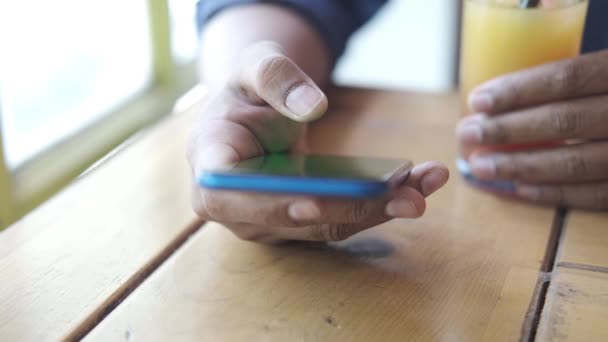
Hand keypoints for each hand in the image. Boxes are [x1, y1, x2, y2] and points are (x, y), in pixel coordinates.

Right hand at [188, 41, 448, 242]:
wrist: (253, 115)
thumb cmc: (247, 91)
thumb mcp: (254, 66)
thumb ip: (275, 78)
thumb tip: (313, 108)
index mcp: (211, 163)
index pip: (227, 194)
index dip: (265, 204)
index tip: (310, 203)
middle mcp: (235, 205)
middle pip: (292, 218)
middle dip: (351, 209)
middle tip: (407, 196)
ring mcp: (267, 220)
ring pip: (323, 225)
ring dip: (377, 210)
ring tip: (424, 184)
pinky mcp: (298, 223)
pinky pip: (338, 220)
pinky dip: (377, 206)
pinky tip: (415, 185)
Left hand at [457, 50, 607, 208]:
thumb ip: (582, 66)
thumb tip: (529, 38)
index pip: (566, 79)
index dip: (517, 90)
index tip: (478, 100)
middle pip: (562, 122)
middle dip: (507, 130)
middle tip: (468, 133)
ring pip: (574, 163)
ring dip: (519, 166)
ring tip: (480, 166)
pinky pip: (593, 196)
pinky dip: (551, 195)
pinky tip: (516, 190)